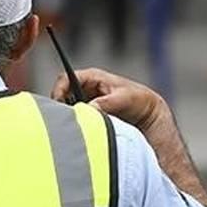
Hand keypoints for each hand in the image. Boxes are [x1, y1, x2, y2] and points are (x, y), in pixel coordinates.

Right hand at [50, 68, 167, 128]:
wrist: (147, 112)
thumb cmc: (137, 99)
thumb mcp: (123, 98)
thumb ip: (105, 103)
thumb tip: (88, 109)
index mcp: (91, 77)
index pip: (65, 78)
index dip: (58, 90)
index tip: (59, 106)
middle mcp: (85, 88)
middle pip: (62, 95)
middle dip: (62, 107)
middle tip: (68, 119)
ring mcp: (86, 101)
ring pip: (68, 108)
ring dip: (70, 116)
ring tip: (78, 125)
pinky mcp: (89, 114)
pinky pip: (76, 118)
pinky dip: (77, 123)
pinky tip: (83, 130)